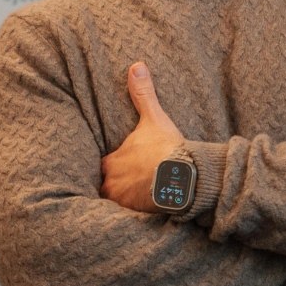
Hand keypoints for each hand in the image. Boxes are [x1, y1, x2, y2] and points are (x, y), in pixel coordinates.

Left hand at [101, 62, 183, 211]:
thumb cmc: (166, 148)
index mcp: (113, 161)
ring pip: (115, 203)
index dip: (112, 166)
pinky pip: (127, 218)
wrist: (182, 177)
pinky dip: (133, 215)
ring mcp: (122, 202)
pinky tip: (142, 215)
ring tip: (135, 200)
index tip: (120, 166)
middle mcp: (112, 183)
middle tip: (128, 184)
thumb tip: (136, 66)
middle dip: (115, 185)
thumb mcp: (153, 118)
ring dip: (123, 201)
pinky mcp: (135, 215)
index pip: (103, 166)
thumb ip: (143, 94)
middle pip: (106, 186)